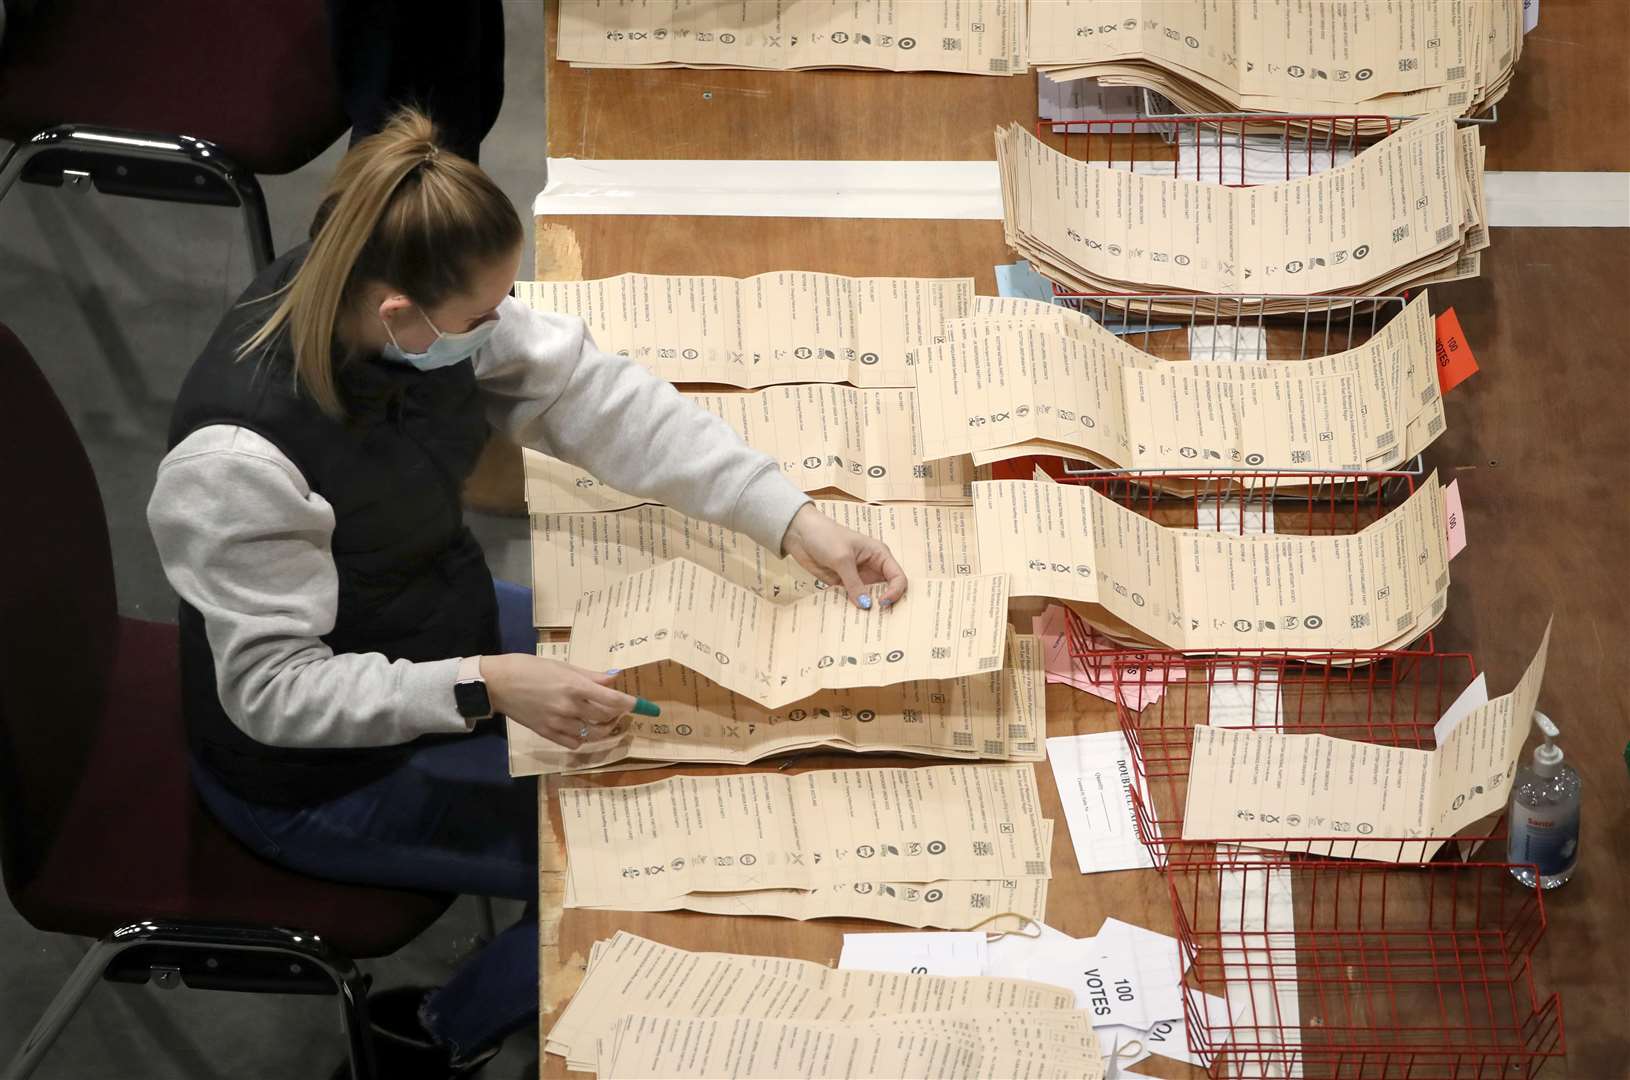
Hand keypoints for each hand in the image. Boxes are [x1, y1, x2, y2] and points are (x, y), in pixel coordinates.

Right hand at [479, 654, 635, 748]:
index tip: (643, 705)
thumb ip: (591, 676)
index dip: (631, 704)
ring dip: (604, 728)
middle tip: (621, 710)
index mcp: (575, 686)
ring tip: (605, 720)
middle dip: (619, 714)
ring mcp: (559, 723)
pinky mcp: (548, 733)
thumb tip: (615, 680)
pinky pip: (575, 742)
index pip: (613, 700)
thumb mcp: (563, 666)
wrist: (499, 683)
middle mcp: (570, 707)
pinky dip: (584, 737)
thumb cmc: (531, 668)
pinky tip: (583, 728)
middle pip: (607, 718)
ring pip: (594, 733)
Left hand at [781, 503, 907, 608]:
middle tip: (877, 619)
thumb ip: (854, 583)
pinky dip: (851, 608)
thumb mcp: (842, 559)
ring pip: (869, 598)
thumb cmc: (825, 536)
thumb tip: (866, 606)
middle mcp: (872, 568)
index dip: (895, 592)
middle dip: (884, 604)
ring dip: (867, 609)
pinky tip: (847, 616)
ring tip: (862, 622)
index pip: (898, 577)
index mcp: (879, 555)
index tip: (883, 602)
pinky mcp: (843, 584)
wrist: (800, 533)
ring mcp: (858, 577)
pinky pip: (852, 600)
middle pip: (887, 590)